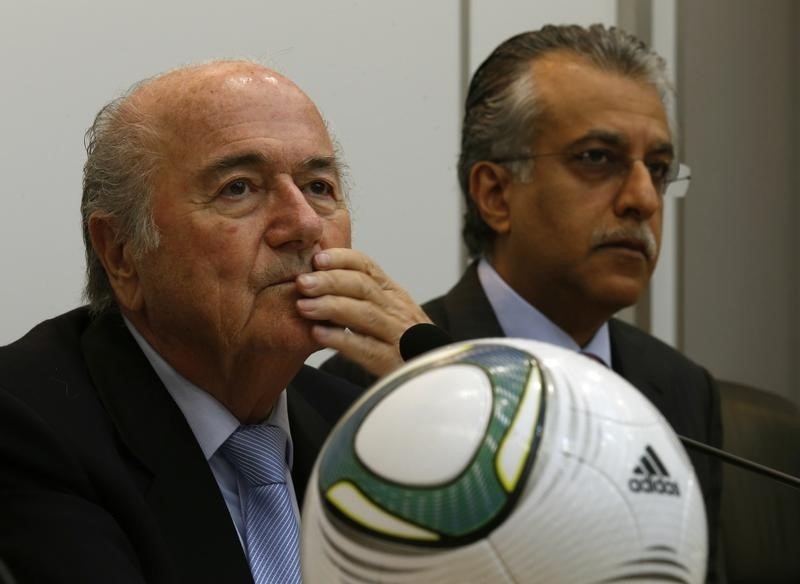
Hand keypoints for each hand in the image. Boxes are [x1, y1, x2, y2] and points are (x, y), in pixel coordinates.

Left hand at [295, 248, 430, 376]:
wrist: (435, 370)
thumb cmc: (404, 340)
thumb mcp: (389, 311)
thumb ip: (360, 296)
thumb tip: (319, 280)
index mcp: (392, 293)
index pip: (367, 266)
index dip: (341, 259)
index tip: (317, 259)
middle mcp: (396, 309)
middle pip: (363, 286)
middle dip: (330, 281)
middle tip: (302, 282)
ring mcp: (396, 335)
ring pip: (364, 314)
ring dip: (331, 306)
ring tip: (303, 306)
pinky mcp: (392, 362)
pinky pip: (366, 348)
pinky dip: (341, 339)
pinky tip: (318, 334)